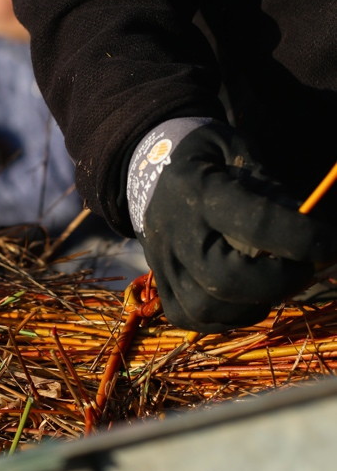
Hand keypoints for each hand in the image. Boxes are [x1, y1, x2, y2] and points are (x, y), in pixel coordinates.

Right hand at [139, 123, 336, 332]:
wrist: (152, 170)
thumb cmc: (209, 159)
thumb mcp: (239, 151)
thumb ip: (271, 188)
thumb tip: (308, 224)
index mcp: (196, 189)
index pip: (253, 223)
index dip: (301, 238)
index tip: (332, 242)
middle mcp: (173, 231)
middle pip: (224, 279)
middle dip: (278, 281)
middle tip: (304, 266)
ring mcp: (162, 263)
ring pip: (207, 307)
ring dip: (255, 302)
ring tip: (275, 280)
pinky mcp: (161, 287)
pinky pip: (194, 319)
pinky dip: (230, 316)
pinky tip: (248, 295)